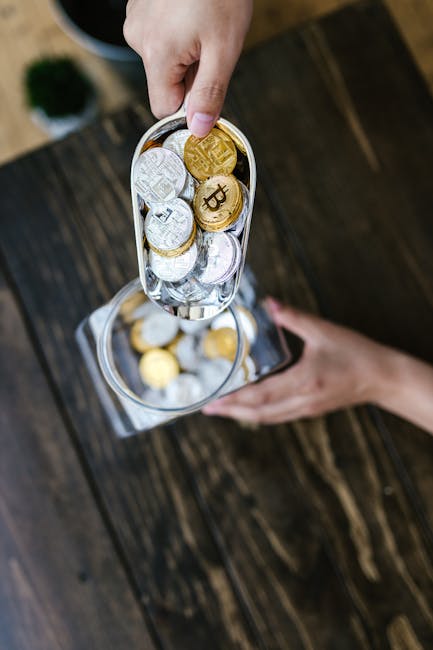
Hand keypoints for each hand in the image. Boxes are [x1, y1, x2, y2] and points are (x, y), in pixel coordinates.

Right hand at [124, 0, 252, 135]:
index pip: (163, 108)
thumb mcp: (224, 49)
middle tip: (210, 45)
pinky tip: (192, 12)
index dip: (188, 104)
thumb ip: (210, 94)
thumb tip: (198, 130)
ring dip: (184, 53)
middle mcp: (138, 38)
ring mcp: (136, 19)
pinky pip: (158, 36)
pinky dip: (177, 32)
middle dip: (189, 74)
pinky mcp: (139, 7)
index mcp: (156, 54)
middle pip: (164, 82)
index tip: (206, 85)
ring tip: (202, 24)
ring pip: (162, 59)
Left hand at [202, 299, 386, 423]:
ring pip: (268, 418)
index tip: (214, 401)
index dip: (235, 400)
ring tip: (221, 409)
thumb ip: (293, 317)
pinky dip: (259, 413)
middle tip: (207, 409)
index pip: (262, 396)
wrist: (383, 378)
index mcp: (304, 381)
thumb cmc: (357, 354)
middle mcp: (302, 400)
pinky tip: (249, 406)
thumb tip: (269, 304)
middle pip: (259, 413)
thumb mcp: (323, 331)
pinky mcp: (310, 409)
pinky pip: (278, 415)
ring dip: (243, 415)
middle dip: (231, 412)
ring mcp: (306, 408)